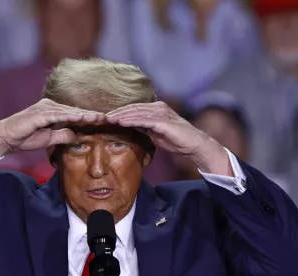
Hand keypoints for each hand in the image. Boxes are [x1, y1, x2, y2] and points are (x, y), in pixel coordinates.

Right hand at [0, 99, 105, 157]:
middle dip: (92, 114)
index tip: (105, 121)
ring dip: (86, 114)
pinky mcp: (39, 113)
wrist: (6, 137)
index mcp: (53, 111)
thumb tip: (77, 136)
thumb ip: (63, 135)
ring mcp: (45, 108)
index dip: (90, 117)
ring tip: (101, 117)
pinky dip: (72, 116)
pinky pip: (59, 114)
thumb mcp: (49, 138)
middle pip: (76, 109)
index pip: (76, 114)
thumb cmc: (25, 137)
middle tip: (110, 116)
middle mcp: (50, 106)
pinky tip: (83, 118)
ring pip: (70, 110)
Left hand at [106, 102, 230, 174]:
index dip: (120, 112)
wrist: (194, 145)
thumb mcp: (155, 133)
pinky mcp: (163, 121)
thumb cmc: (177, 140)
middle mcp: (158, 107)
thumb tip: (129, 127)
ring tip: (108, 118)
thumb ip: (144, 128)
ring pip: (136, 112)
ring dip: (121, 115)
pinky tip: (121, 122)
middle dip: (117, 112)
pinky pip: (144, 119)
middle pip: (133, 108)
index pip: (134, 109)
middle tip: (102, 116)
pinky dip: (131, 120)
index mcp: (156, 109)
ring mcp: (161, 113)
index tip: (107, 117)